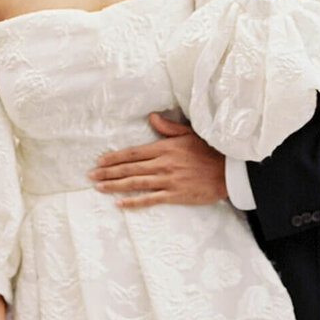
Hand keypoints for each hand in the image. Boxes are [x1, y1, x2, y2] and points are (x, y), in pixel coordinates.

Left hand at [88, 113, 226, 207]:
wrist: (228, 171)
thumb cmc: (209, 150)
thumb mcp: (189, 134)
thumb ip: (168, 128)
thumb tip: (152, 116)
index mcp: (165, 148)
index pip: (133, 152)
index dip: (114, 157)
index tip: (99, 161)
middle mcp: (163, 164)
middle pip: (129, 168)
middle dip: (107, 172)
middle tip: (91, 176)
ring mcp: (168, 180)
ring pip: (135, 183)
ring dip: (115, 185)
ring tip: (99, 187)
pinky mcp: (175, 195)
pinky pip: (150, 199)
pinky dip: (133, 201)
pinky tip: (120, 203)